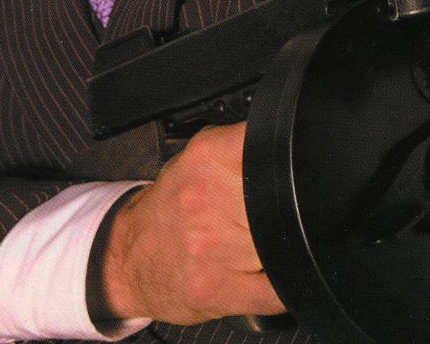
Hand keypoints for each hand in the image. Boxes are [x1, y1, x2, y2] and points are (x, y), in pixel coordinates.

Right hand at [101, 122, 284, 323]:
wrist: (125, 257)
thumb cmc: (168, 208)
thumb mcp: (201, 155)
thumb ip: (244, 144)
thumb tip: (293, 139)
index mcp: (209, 157)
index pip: (276, 150)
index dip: (298, 160)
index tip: (303, 169)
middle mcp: (209, 200)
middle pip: (287, 198)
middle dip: (291, 205)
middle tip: (276, 209)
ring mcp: (214, 249)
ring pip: (285, 242)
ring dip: (287, 242)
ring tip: (268, 236)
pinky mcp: (218, 291)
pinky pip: (277, 290)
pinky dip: (287, 282)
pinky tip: (272, 270)